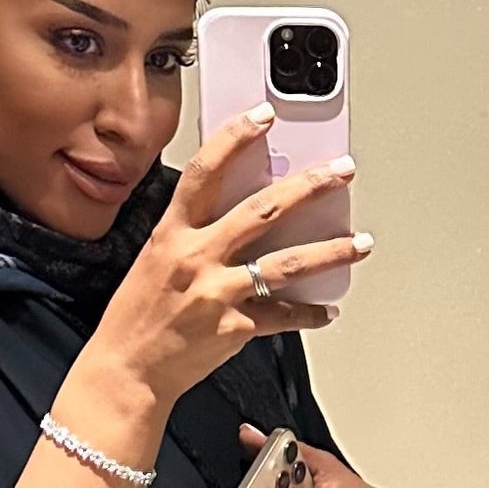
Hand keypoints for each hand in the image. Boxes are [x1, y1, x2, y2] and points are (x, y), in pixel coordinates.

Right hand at [83, 107, 373, 412]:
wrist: (127, 370)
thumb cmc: (137, 316)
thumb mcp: (155, 260)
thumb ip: (193, 235)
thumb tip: (237, 217)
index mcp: (173, 232)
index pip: (206, 172)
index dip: (236, 139)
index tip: (264, 117)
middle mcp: (197, 256)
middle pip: (262, 210)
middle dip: (309, 187)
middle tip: (342, 171)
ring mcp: (218, 292)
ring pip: (286, 264)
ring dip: (330, 252)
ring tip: (361, 243)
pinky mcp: (235, 328)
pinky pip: (283, 316)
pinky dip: (309, 314)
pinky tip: (327, 311)